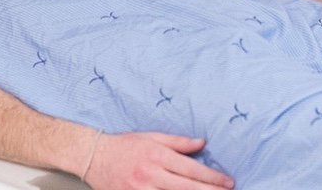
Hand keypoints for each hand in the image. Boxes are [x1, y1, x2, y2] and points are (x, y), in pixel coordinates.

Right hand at [83, 132, 233, 189]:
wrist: (93, 156)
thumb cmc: (124, 145)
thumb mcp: (152, 137)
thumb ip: (178, 142)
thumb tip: (202, 142)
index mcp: (157, 155)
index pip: (191, 169)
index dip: (212, 177)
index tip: (228, 182)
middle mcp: (150, 174)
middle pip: (187, 187)